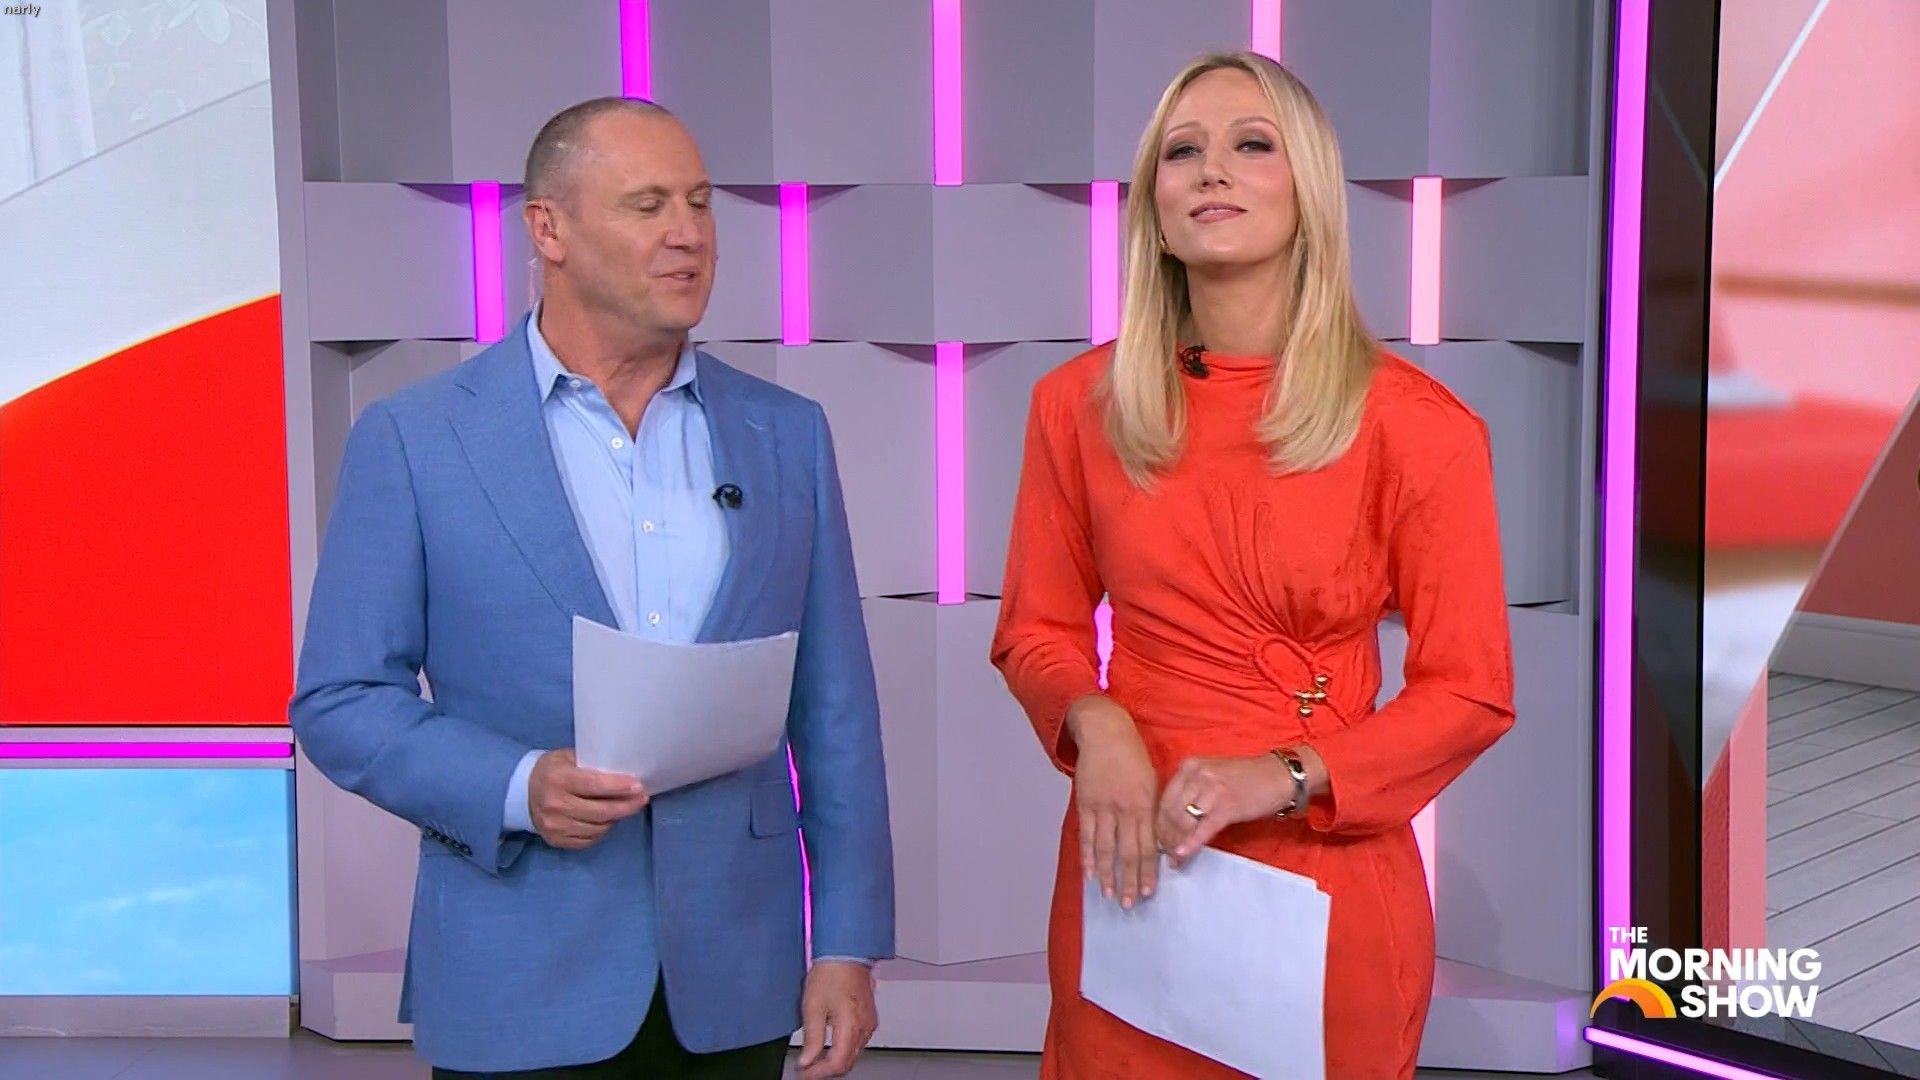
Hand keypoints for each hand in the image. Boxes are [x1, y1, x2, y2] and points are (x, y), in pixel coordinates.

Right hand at [526, 749, 648, 849]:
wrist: (522, 792)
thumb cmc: (552, 770)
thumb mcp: (568, 758)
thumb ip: (592, 765)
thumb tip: (624, 773)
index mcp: (559, 779)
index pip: (594, 785)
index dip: (619, 787)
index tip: (639, 786)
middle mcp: (555, 804)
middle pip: (600, 811)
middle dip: (626, 806)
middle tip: (641, 799)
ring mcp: (555, 825)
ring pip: (598, 827)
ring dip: (616, 818)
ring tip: (626, 808)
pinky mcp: (556, 840)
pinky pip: (589, 839)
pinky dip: (602, 830)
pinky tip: (607, 820)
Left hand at [796, 960, 876, 1079]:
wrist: (847, 953)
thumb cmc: (831, 973)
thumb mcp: (813, 1007)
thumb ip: (812, 1038)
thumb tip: (807, 1060)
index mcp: (851, 1026)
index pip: (837, 1064)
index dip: (819, 1073)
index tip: (804, 1072)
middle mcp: (864, 1028)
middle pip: (847, 1063)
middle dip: (826, 1070)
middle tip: (808, 1069)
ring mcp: (868, 1023)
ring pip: (853, 1055)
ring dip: (835, 1061)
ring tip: (815, 1059)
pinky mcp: (869, 1018)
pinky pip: (858, 1043)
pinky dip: (843, 1050)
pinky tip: (830, 1046)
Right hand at [1066, 695, 1160, 907]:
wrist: (1106, 733)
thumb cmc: (1133, 757)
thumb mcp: (1151, 782)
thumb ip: (1152, 812)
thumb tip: (1156, 842)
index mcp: (1146, 804)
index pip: (1149, 845)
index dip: (1149, 871)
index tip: (1149, 891)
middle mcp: (1126, 809)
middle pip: (1128, 852)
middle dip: (1130, 880)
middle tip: (1130, 903)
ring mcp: (1103, 807)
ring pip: (1106, 848)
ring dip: (1108, 874)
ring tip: (1110, 895)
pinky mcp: (1086, 803)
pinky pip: (1086, 835)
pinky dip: (1087, 856)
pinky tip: (1090, 873)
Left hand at [1156, 752, 1298, 865]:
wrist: (1279, 776)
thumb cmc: (1246, 778)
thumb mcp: (1211, 775)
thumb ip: (1190, 790)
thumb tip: (1171, 819)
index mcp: (1190, 765)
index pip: (1165, 798)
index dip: (1158, 822)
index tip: (1156, 839)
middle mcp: (1198, 774)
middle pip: (1170, 811)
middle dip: (1165, 836)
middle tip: (1164, 853)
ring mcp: (1212, 790)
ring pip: (1183, 821)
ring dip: (1176, 843)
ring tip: (1174, 858)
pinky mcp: (1227, 807)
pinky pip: (1203, 829)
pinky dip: (1190, 843)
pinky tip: (1182, 855)